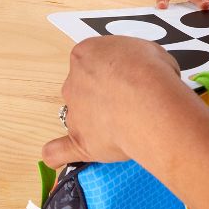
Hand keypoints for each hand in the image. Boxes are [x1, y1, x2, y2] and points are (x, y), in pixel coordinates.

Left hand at [42, 37, 186, 167]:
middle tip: (127, 103)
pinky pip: (58, 150)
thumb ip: (135, 61)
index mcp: (85, 54)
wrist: (150, 103)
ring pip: (78, 117)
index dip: (111, 70)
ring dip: (93, 122)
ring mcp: (75, 112)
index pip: (91, 61)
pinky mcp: (79, 140)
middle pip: (82, 89)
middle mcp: (74, 82)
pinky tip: (60, 158)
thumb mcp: (148, 50)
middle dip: (101, 96)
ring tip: (122, 129)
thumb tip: (144, 71)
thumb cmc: (151, 73)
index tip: (126, 77)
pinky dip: (58, 154)